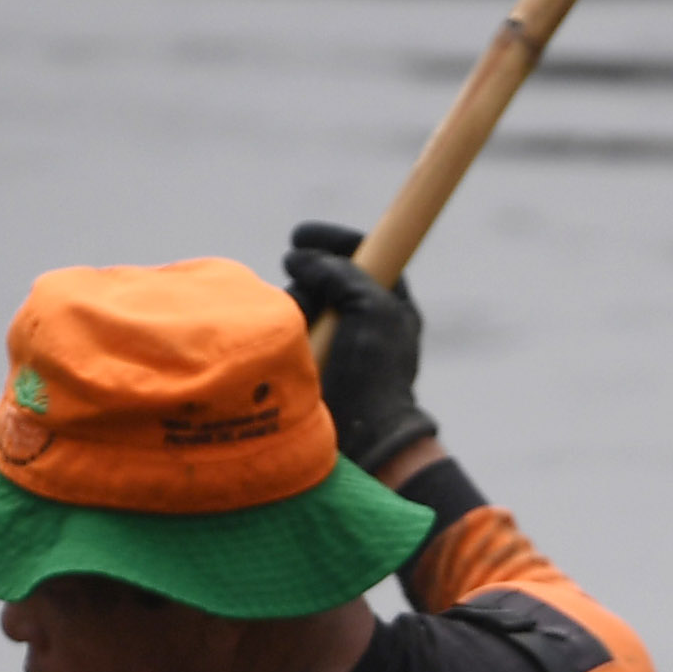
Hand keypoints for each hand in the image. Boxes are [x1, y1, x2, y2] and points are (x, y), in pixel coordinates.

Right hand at [281, 221, 434, 473]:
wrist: (361, 435)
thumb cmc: (375, 373)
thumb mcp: (371, 308)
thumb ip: (341, 272)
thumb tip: (299, 259)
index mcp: (390, 302)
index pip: (363, 253)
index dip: (334, 239)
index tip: (301, 236)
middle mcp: (362, 318)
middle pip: (322, 276)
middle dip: (307, 278)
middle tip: (303, 291)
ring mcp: (334, 342)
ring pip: (300, 302)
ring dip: (294, 305)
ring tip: (301, 327)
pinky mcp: (310, 363)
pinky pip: (286, 332)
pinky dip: (282, 329)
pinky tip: (287, 343)